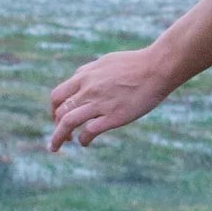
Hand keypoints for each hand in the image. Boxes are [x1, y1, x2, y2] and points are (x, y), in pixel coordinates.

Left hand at [47, 46, 168, 153]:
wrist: (157, 68)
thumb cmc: (136, 64)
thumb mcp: (106, 62)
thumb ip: (90, 72)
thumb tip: (80, 77)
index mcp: (85, 76)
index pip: (58, 96)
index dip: (54, 110)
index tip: (58, 118)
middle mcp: (88, 90)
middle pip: (59, 111)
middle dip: (55, 126)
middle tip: (61, 137)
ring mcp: (99, 103)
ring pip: (67, 122)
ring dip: (59, 137)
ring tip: (55, 147)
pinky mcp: (113, 116)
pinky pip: (89, 131)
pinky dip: (83, 140)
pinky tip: (86, 142)